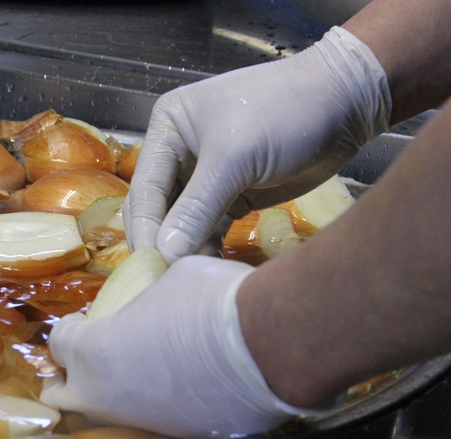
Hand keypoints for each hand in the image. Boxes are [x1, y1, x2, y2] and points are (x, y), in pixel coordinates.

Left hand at [40, 255, 313, 438]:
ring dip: (111, 394)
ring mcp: (142, 423)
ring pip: (107, 415)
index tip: (83, 321)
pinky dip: (153, 406)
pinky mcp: (179, 438)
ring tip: (132, 373)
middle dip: (67, 379)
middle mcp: (107, 397)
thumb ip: (148, 296)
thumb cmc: (210, 301)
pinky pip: (152, 422)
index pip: (59, 345)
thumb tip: (159, 296)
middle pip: (63, 397)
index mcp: (93, 353)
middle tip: (85, 361)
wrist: (268, 346)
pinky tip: (173, 388)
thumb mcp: (171, 279)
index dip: (70, 330)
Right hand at [125, 27, 390, 262]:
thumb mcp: (235, 157)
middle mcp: (180, 152)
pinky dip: (208, 246)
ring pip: (183, 221)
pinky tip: (208, 270)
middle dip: (163, 242)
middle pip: (159, 208)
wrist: (348, 102)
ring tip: (187, 281)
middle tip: (166, 281)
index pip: (145, 189)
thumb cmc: (284, 114)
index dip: (146, 229)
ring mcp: (206, 176)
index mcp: (168, 128)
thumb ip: (197, 207)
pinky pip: (209, 227)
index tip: (151, 268)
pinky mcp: (233, 194)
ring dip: (185, 248)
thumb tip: (165, 253)